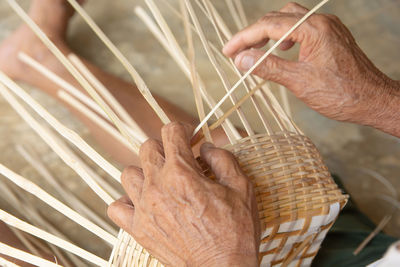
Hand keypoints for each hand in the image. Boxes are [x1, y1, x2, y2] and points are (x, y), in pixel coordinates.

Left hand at [108, 122, 259, 266]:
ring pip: (128, 173)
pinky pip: (117, 207)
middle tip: (180, 160)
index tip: (190, 138)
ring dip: (144, 172)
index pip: (171, 132)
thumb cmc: (235, 231)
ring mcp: (144, 208)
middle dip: (165, 147)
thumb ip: (222, 159)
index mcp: (182, 173)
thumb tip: (206, 146)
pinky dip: (127, 201)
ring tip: (161, 181)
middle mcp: (157, 186)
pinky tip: (144, 203)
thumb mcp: (242, 188)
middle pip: (147, 148)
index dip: (183, 129)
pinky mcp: (138, 229)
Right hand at [223, 2, 398, 129]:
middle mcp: (322, 22)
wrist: (373, 100)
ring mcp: (328, 27)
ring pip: (290, 19)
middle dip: (254, 33)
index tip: (228, 51)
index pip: (269, 26)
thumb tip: (242, 59)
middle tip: (238, 51)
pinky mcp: (331, 36)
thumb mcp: (299, 82)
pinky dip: (286, 35)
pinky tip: (283, 49)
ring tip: (257, 49)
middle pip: (278, 17)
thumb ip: (268, 67)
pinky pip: (303, 26)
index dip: (244, 38)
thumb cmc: (341, 94)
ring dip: (270, 31)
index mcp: (314, 30)